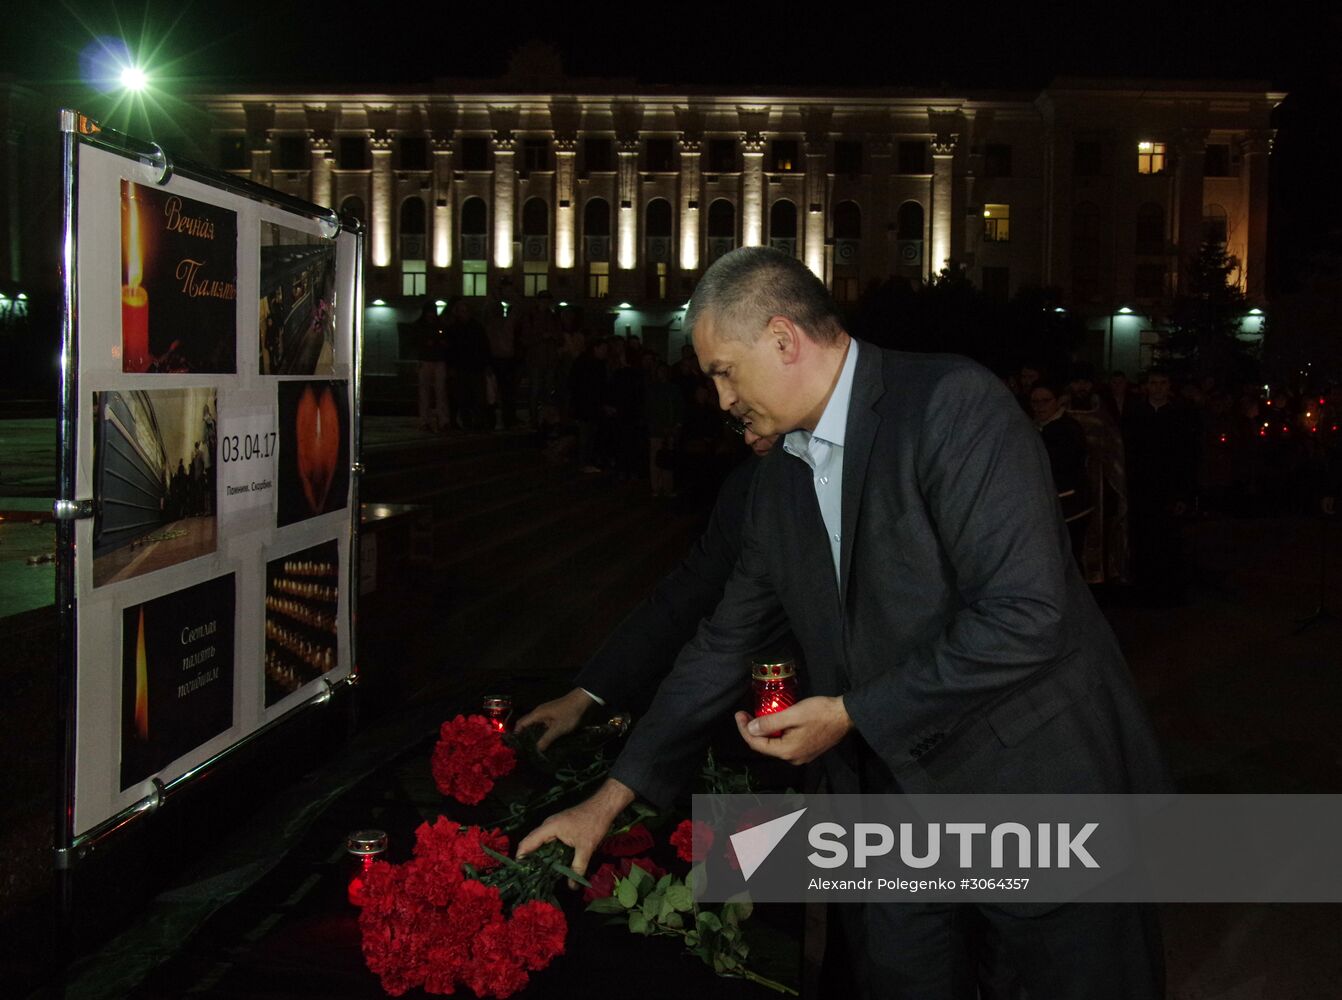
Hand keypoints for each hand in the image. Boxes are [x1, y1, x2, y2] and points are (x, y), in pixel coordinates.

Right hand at [515, 688, 594, 751]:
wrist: (583, 701)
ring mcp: (546, 713)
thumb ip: (547, 739)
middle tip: (526, 750)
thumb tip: (537, 749)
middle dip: (525, 736)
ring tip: (535, 748)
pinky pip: (544, 725)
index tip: (516, 746)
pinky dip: (543, 732)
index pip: (520, 724)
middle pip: (527, 724)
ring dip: (535, 735)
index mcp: (537, 714)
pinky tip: (546, 741)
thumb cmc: (569, 713)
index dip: (516, 734)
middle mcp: (539, 713)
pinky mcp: (553, 715)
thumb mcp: (558, 728)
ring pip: (536, 725)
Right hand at [516, 779, 634, 886]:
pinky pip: (548, 842)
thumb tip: (572, 886)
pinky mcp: (560, 828)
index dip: (520, 857)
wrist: (603, 806)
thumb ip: (578, 867)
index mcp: (549, 828)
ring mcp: (553, 826)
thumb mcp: (586, 848)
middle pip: (531, 844)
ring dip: (538, 857)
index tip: (519, 873)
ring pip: (540, 843)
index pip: (527, 843)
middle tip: (528, 878)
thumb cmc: (593, 823)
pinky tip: (551, 864)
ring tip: (537, 875)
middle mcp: (547, 826)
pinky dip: (547, 852)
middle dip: (528, 860)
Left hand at [734, 695, 853, 765]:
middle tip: (744, 714)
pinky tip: (773, 722)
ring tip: (755, 716)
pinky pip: (784, 743)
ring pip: (774, 745)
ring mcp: (801, 755)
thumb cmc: (821, 712)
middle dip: (751, 730)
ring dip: (763, 732)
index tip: (739, 714)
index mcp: (788, 751)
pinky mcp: (806, 749)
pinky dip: (775, 733)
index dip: (744, 729)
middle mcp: (793, 758)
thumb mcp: (793, 714)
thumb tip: (750, 728)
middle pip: (765, 746)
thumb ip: (770, 722)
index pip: (757, 744)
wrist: (846, 715)